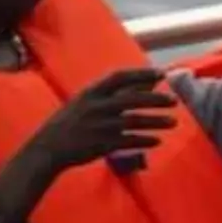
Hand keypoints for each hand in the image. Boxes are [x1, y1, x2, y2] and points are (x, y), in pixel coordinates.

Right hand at [24, 69, 177, 176]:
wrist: (47, 149)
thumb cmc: (71, 123)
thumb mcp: (86, 103)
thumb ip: (112, 95)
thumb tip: (142, 85)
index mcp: (90, 93)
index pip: (120, 77)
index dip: (141, 74)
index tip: (161, 73)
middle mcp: (95, 107)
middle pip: (132, 99)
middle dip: (155, 100)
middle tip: (175, 101)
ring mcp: (98, 126)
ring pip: (134, 121)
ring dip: (156, 122)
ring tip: (173, 123)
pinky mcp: (101, 144)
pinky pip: (128, 141)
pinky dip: (144, 140)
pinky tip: (157, 141)